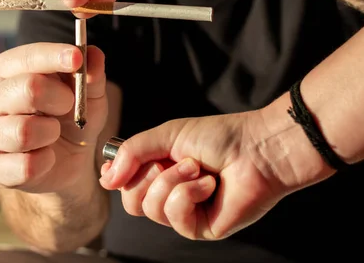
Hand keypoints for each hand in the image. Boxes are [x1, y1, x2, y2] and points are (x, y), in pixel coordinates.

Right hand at [0, 43, 107, 192]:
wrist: (66, 163)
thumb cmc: (71, 120)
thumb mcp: (90, 96)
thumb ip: (92, 75)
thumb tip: (93, 54)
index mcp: (6, 70)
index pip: (26, 57)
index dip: (53, 56)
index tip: (77, 58)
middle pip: (28, 88)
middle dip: (60, 97)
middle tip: (69, 105)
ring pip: (24, 131)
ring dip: (51, 132)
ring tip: (54, 133)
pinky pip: (26, 165)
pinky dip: (46, 161)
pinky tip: (46, 157)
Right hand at [98, 112, 287, 239]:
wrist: (257, 149)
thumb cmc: (219, 137)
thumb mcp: (166, 135)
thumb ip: (132, 152)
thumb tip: (105, 178)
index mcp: (159, 169)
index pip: (124, 183)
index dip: (115, 177)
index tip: (112, 169)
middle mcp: (169, 192)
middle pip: (131, 202)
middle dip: (147, 177)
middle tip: (171, 161)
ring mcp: (185, 212)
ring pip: (150, 209)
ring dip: (172, 182)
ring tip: (197, 168)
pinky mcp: (200, 228)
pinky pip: (174, 217)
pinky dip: (188, 194)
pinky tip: (208, 184)